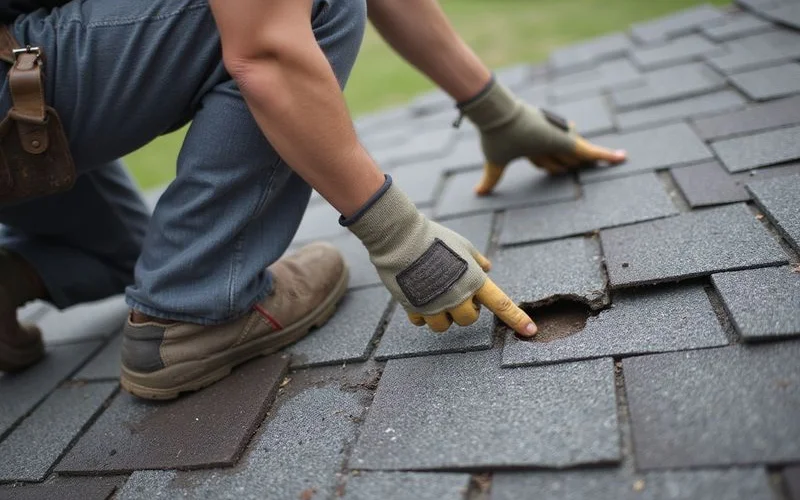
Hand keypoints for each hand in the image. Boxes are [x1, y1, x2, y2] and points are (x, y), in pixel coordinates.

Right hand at [344, 177, 537, 336]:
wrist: (401, 238)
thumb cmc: (434, 237)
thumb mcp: (462, 244)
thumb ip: (476, 260)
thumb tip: (486, 267)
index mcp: (474, 280)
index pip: (502, 305)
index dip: (517, 319)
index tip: (531, 331)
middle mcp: (458, 297)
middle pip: (468, 320)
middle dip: (463, 310)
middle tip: (454, 292)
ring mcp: (435, 305)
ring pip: (443, 326)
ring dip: (441, 315)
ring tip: (433, 295)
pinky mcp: (414, 308)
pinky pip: (421, 322)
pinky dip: (420, 312)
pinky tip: (417, 295)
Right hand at [458, 79, 625, 195]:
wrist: (499, 118)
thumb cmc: (495, 137)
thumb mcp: (495, 163)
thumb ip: (491, 179)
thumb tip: (478, 193)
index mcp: (532, 146)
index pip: (546, 160)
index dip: (552, 164)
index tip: (561, 167)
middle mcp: (548, 141)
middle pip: (566, 158)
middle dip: (574, 162)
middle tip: (592, 163)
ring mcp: (559, 140)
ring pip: (580, 156)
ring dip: (592, 159)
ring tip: (611, 160)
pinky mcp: (568, 142)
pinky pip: (593, 151)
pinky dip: (607, 156)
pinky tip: (622, 159)